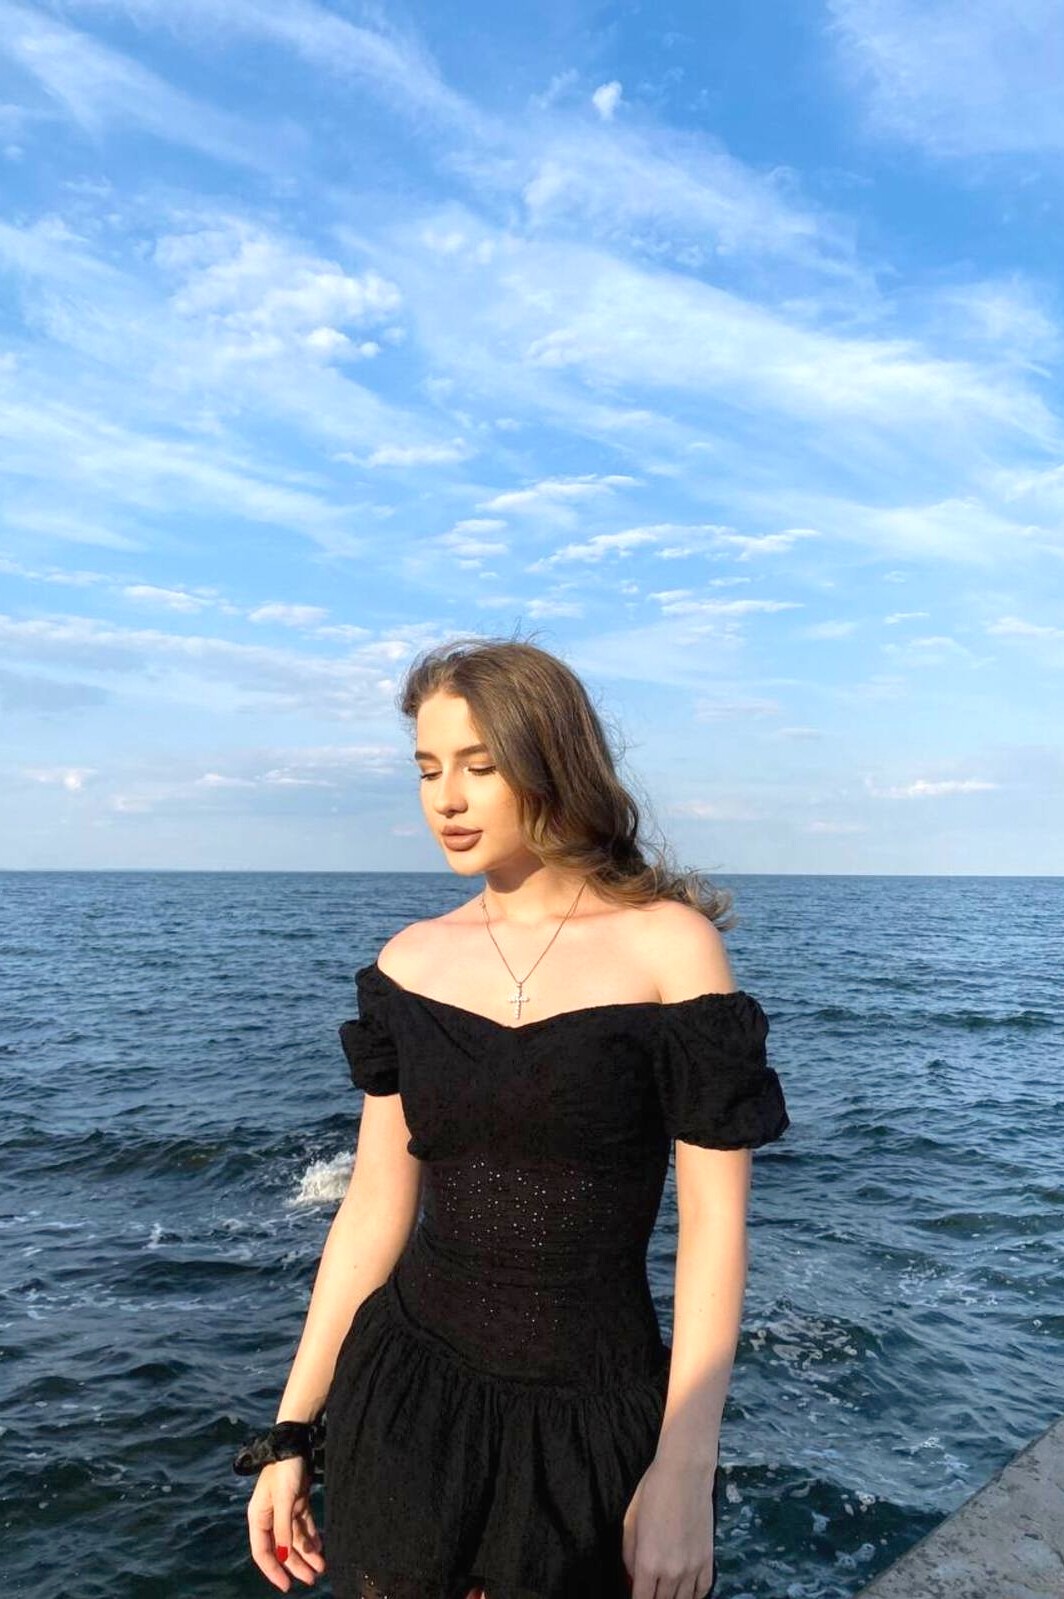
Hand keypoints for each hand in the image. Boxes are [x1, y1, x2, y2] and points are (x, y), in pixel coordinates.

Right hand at [247, 1456, 326, 1589]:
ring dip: (307, 1553)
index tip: (287, 1586)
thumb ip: (283, 1529)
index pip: (262, 1552)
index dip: (273, 1571)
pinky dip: (312, 1537)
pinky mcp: (296, 1502)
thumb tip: (283, 1557)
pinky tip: (321, 1548)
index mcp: (258, 1517)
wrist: (297, 1442)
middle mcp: (269, 1516)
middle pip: (281, 1548)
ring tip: (321, 1567)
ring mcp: (283, 1509)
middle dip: (296, 1565)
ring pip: (294, 1538)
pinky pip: (303, 1526)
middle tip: (312, 1579)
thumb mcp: (284, 1501)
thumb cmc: (286, 1470)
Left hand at [622, 1455, 715, 1598]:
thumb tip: (633, 1578)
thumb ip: (629, 1557)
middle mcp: (672, 1572)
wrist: (685, 1474)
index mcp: (648, 1563)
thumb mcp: (630, 1523)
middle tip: (650, 1589)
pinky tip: (686, 1592)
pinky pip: (703, 1590)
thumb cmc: (653, 1492)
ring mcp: (693, 1567)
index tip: (636, 1595)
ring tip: (666, 1591)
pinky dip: (694, 1595)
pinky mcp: (708, 1559)